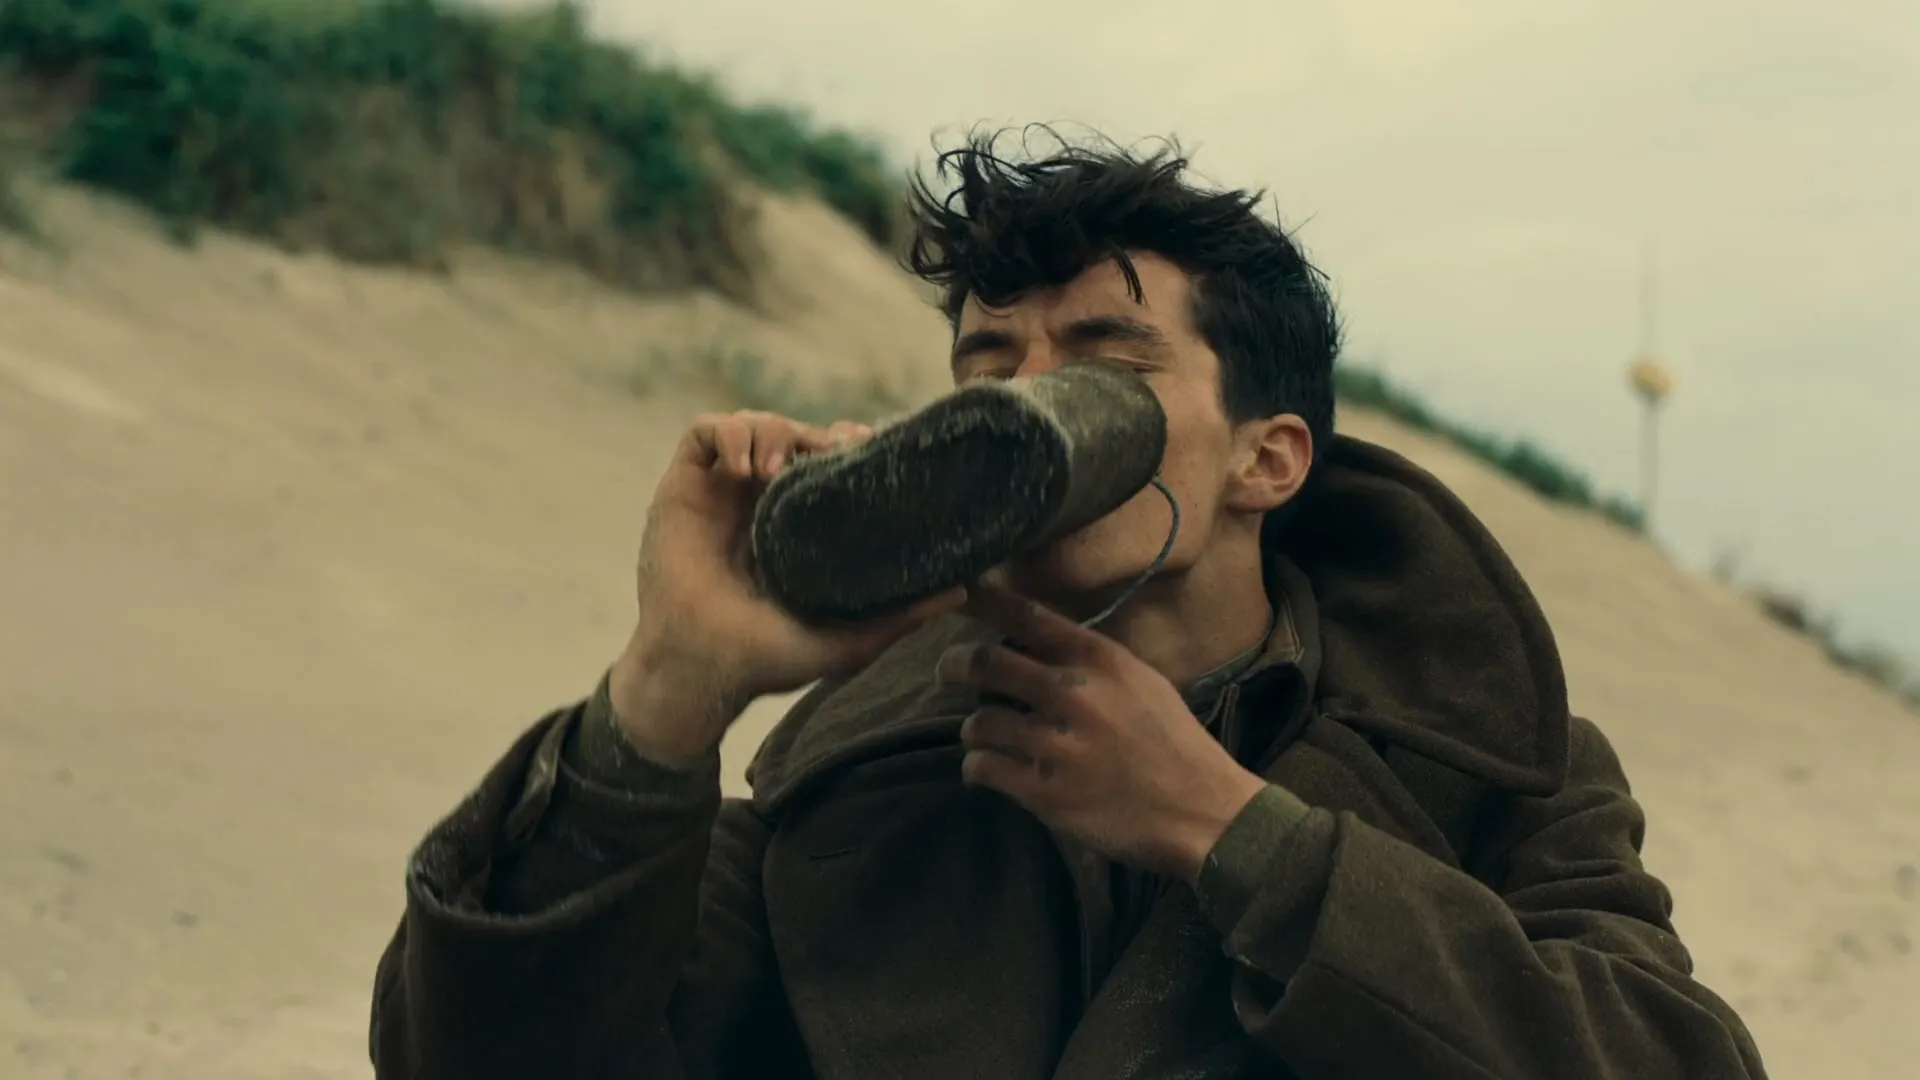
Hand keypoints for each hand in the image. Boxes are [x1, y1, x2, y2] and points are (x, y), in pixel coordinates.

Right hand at [613, 410, 962, 762]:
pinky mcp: (684, 485)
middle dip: (818, 435)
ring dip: (773, 431)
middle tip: (831, 454)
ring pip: (755, 424)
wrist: (699, 668)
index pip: (831, 462)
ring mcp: (722, 490)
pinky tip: (743, 468)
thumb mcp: (846, 640)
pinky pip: (704, 429)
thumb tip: (961, 590)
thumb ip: (900, 616)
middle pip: (798, 434)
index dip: (850, 444)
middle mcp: (763, 501)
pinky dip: (728, 433)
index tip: (869, 451)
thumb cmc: (767, 659)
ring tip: (775, 470)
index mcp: (801, 526)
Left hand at [934, 580, 1268, 880]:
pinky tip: (985, 770)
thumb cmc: (1174, 746)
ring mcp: (1055, 745)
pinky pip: (983, 768)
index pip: (1027, 616)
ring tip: (982, 735)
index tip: (958, 596)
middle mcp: (1074, 694)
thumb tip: (1036, 645)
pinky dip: (977, 767)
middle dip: (955, 666)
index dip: (984, 602)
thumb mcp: (1142, 683)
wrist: (1203, 813)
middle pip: (986, 663)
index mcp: (1101, 661)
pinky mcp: (1043, 792)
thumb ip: (1092, 662)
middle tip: (947, 671)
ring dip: (973, 729)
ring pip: (978, 722)